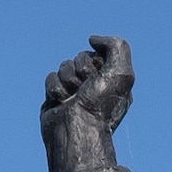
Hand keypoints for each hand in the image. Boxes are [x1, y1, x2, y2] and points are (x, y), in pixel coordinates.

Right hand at [40, 33, 132, 171]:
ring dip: (67, 80)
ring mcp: (74, 90)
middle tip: (85, 91)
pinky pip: (50, 77)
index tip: (99, 81)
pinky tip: (60, 103)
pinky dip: (54, 88)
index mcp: (111, 79)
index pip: (96, 53)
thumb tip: (92, 39)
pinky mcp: (56, 96)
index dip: (95, 64)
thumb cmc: (100, 105)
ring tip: (72, 99)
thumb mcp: (121, 72)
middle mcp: (94, 84)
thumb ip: (116, 45)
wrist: (76, 131)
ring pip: (64, 66)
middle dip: (79, 71)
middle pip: (79, 58)